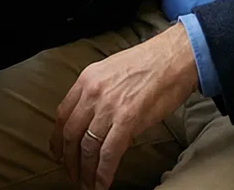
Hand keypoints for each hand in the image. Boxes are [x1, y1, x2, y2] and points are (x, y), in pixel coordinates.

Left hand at [51, 23, 198, 189]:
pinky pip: (109, 153)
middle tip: (71, 173)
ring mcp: (109, 107)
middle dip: (69, 159)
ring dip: (85, 170)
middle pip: (70, 134)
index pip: (62, 114)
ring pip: (87, 147)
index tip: (58, 151)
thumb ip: (99, 92)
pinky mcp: (127, 120)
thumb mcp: (113, 70)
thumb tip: (96, 118)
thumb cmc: (152, 61)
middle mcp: (93, 93)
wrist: (176, 56)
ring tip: (87, 184)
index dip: (57, 138)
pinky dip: (103, 172)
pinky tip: (102, 183)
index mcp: (87, 79)